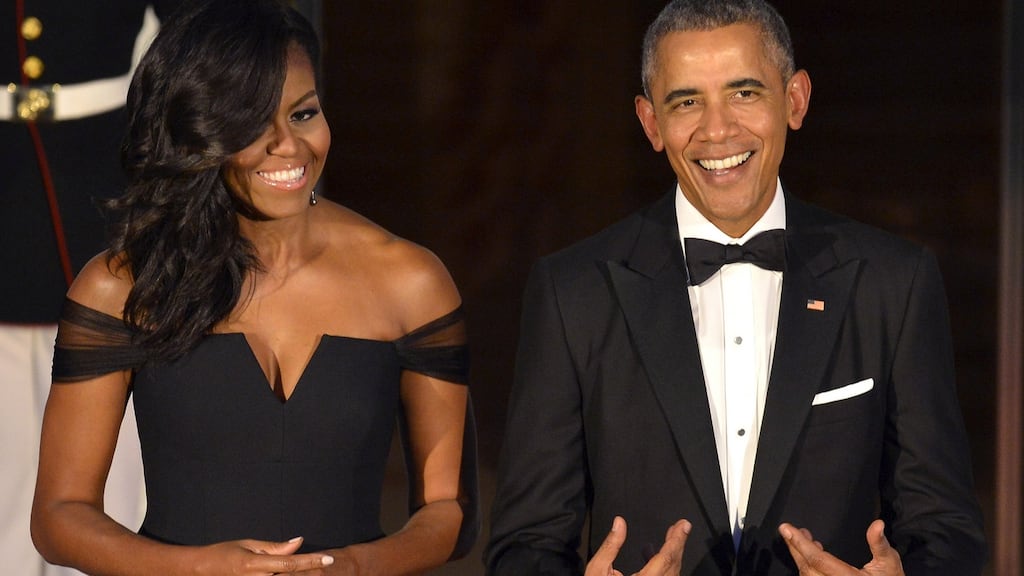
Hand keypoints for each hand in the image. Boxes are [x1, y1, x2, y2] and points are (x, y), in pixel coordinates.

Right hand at [194, 536, 335, 574]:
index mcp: (254, 565)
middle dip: (310, 572)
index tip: (329, 559)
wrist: (200, 571)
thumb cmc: (224, 554)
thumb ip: (275, 547)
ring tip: (314, 570)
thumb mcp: (249, 545)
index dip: (311, 561)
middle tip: (326, 565)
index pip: (289, 564)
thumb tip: (299, 542)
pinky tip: (296, 574)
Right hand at [585, 516, 690, 575]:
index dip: (676, 540)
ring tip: (672, 539)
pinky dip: (667, 567)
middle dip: (678, 545)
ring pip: (672, 575)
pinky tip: (661, 557)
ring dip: (673, 556)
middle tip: (681, 528)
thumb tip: (620, 524)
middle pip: (673, 566)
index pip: (665, 559)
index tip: (683, 526)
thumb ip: (611, 545)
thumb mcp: (598, 569)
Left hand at [779, 520, 904, 575]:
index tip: (786, 528)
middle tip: (788, 530)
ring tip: (801, 538)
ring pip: (807, 574)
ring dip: (800, 556)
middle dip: (795, 547)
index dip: (800, 543)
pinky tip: (811, 555)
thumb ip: (880, 544)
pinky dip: (808, 566)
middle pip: (807, 567)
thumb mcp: (889, 563)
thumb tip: (877, 524)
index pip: (818, 560)